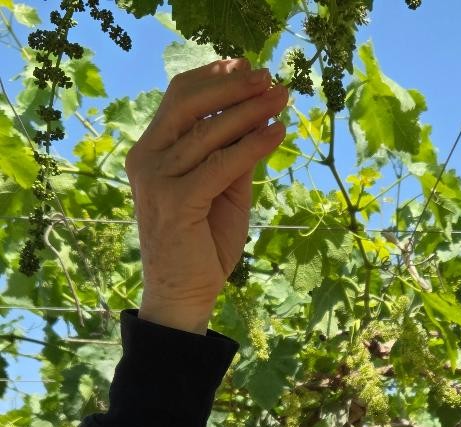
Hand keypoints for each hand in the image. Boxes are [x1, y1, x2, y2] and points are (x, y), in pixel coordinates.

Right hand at [125, 59, 287, 334]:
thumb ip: (233, 157)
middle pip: (189, 102)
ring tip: (282, 99)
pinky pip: (221, 165)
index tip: (249, 65)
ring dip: (249, 111)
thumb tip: (259, 117)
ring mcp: (157, 179)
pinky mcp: (176, 201)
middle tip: (271, 77)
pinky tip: (277, 134)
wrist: (183, 295)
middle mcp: (147, 159)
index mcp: (151, 151)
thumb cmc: (203, 246)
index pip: (180, 98)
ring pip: (208, 131)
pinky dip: (252, 146)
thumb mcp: (223, 192)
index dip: (215, 76)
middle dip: (233, 85)